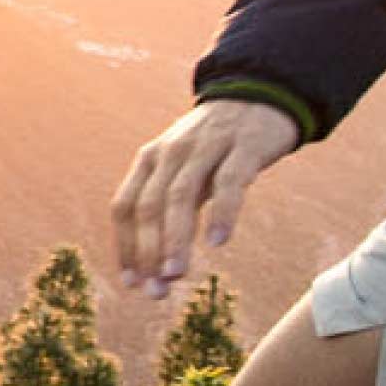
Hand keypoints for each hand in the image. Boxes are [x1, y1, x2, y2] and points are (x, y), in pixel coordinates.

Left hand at [110, 97, 301, 299]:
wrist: (260, 94)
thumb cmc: (216, 146)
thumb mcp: (183, 172)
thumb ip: (168, 209)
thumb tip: (153, 266)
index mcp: (150, 159)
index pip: (125, 206)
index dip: (125, 246)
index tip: (132, 283)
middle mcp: (171, 152)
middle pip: (148, 206)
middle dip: (148, 252)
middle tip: (155, 292)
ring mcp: (207, 146)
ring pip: (181, 196)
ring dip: (175, 239)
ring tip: (176, 274)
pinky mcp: (244, 146)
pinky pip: (229, 183)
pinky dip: (221, 213)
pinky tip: (218, 242)